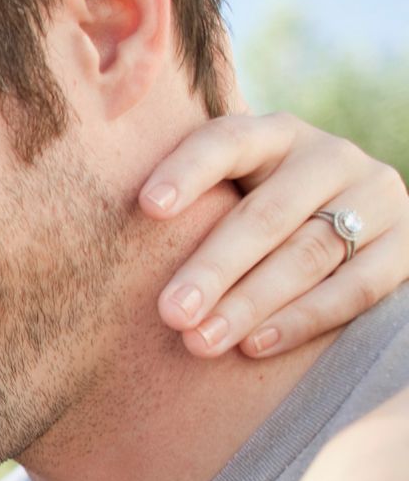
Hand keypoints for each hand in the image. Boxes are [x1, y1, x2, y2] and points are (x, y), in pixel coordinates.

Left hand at [141, 113, 408, 358]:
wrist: (352, 232)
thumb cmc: (250, 218)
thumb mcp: (226, 196)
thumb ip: (185, 206)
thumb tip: (102, 233)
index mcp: (273, 135)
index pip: (229, 141)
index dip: (188, 171)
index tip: (147, 207)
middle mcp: (328, 155)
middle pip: (266, 214)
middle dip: (213, 268)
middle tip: (169, 313)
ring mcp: (375, 196)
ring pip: (310, 253)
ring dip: (250, 303)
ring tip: (200, 341)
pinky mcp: (407, 243)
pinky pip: (357, 287)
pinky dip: (303, 319)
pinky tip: (255, 346)